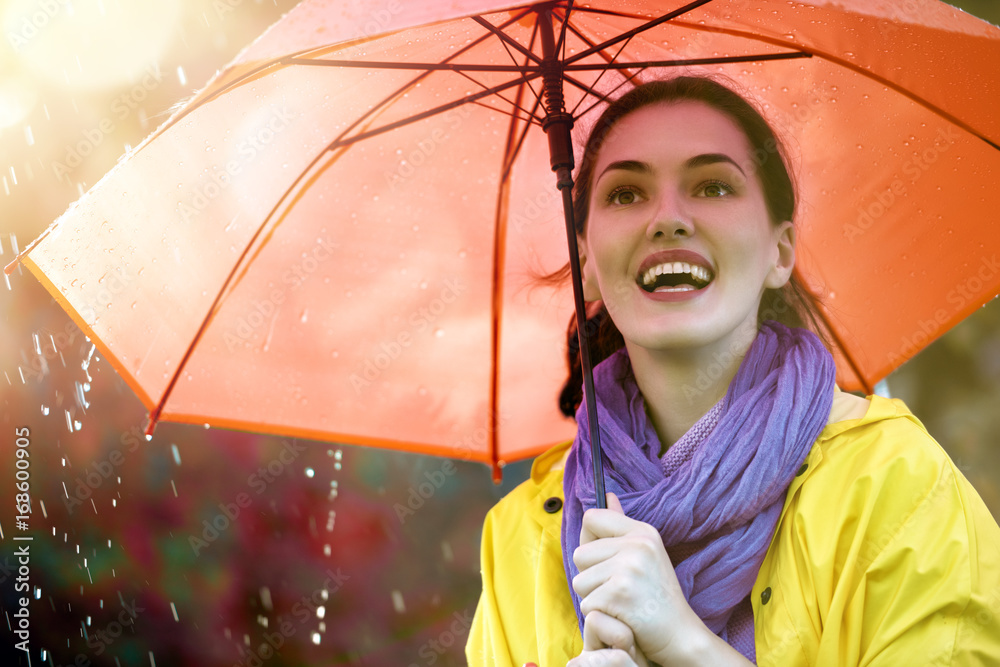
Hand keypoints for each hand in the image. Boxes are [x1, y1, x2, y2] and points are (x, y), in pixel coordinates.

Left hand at [571, 493, 702, 664]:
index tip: (603, 559)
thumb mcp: (646, 553)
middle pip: (579, 554)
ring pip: (579, 581)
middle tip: (617, 588)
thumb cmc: (657, 595)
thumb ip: (621, 526)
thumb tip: (608, 495)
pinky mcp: (619, 594)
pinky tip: (621, 616)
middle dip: (590, 576)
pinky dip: (599, 615)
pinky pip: (586, 603)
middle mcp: (637, 545)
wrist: (679, 635)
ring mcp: (628, 569)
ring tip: (620, 602)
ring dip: (593, 597)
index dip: (588, 540)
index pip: (591, 518)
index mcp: (643, 531)